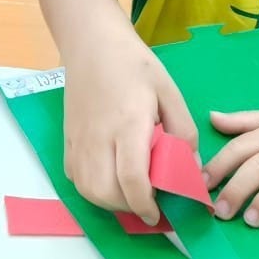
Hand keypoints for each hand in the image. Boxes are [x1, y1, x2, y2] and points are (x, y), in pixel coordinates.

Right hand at [63, 34, 196, 225]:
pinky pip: (76, 179)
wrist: (91, 43)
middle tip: (149, 201)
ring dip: (110, 201)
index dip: (146, 204)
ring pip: (87, 190)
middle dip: (130, 207)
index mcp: (128, 123)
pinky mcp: (68, 140)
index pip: (132, 178)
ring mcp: (79, 140)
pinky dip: (93, 189)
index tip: (160, 214)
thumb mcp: (169, 91)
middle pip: (106, 192)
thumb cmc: (133, 63)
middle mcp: (98, 137)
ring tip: (129, 192)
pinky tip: (109, 177)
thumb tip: (189, 167)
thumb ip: (183, 131)